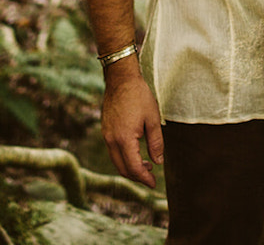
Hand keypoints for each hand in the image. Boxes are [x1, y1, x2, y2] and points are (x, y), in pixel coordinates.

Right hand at [100, 62, 163, 187]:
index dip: (144, 178)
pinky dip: (124, 157)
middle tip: (151, 178)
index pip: (134, 167)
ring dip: (130, 167)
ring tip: (146, 165)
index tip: (153, 183)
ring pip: (116, 161)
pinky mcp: (105, 130)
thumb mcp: (153, 119)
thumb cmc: (139, 96)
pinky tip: (135, 153)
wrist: (121, 79)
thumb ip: (156, 142)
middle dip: (137, 176)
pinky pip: (113, 151)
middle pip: (122, 168)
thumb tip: (158, 162)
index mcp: (124, 138)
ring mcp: (106, 135)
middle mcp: (111, 140)